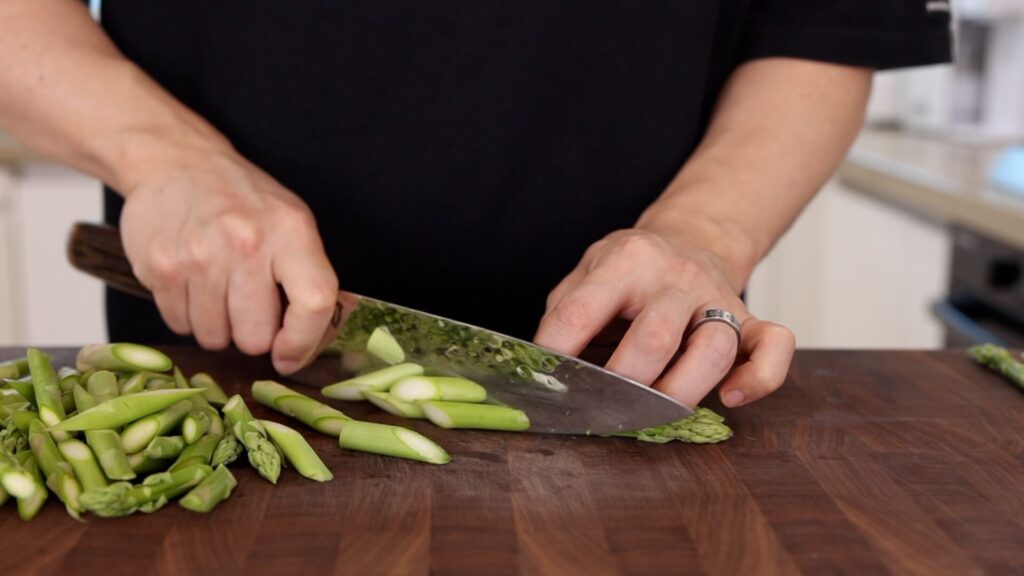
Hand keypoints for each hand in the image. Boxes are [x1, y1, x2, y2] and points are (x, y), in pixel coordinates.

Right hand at [118, 143, 338, 373]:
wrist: (177, 161)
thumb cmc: (244, 199)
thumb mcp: (292, 223)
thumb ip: (310, 277)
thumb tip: (320, 337)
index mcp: (291, 232)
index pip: (314, 302)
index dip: (304, 341)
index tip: (290, 355)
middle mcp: (246, 243)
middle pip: (255, 336)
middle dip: (253, 334)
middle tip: (247, 306)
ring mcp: (199, 257)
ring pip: (214, 337)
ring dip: (218, 326)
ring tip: (218, 289)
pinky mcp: (160, 267)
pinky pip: (178, 325)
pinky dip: (187, 315)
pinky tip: (192, 283)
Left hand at [534, 228, 794, 407]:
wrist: (691, 239)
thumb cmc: (630, 271)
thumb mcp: (586, 273)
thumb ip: (566, 314)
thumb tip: (543, 366)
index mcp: (625, 260)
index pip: (580, 312)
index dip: (556, 354)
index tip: (544, 385)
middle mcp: (676, 276)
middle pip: (654, 337)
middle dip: (625, 383)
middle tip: (604, 406)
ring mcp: (718, 298)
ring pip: (714, 348)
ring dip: (682, 391)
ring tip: (658, 413)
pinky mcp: (750, 321)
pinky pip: (774, 348)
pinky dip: (759, 379)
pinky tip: (730, 397)